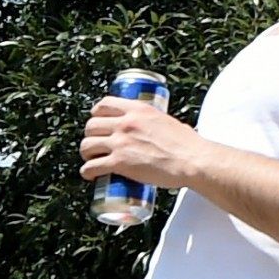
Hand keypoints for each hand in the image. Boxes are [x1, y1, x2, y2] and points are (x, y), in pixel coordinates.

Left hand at [80, 95, 202, 191]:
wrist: (192, 161)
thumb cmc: (187, 145)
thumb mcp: (167, 121)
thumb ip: (155, 122)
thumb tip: (155, 130)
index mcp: (137, 110)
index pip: (104, 104)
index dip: (96, 113)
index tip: (97, 120)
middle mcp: (125, 123)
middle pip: (92, 125)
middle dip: (90, 135)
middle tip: (95, 144)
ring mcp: (120, 143)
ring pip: (87, 145)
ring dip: (86, 153)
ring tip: (91, 159)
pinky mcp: (119, 163)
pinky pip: (92, 166)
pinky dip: (86, 171)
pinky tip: (89, 174)